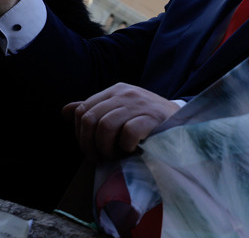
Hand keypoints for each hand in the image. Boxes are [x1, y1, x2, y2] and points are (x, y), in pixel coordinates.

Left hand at [63, 83, 180, 159]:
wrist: (183, 123)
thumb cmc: (148, 121)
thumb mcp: (120, 111)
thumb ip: (95, 110)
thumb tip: (65, 111)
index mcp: (116, 91)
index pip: (82, 110)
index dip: (80, 134)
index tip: (91, 148)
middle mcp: (126, 93)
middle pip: (90, 119)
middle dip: (90, 144)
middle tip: (100, 157)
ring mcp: (140, 104)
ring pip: (105, 127)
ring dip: (107, 148)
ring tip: (116, 154)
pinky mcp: (153, 117)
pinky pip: (128, 134)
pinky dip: (126, 147)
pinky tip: (133, 149)